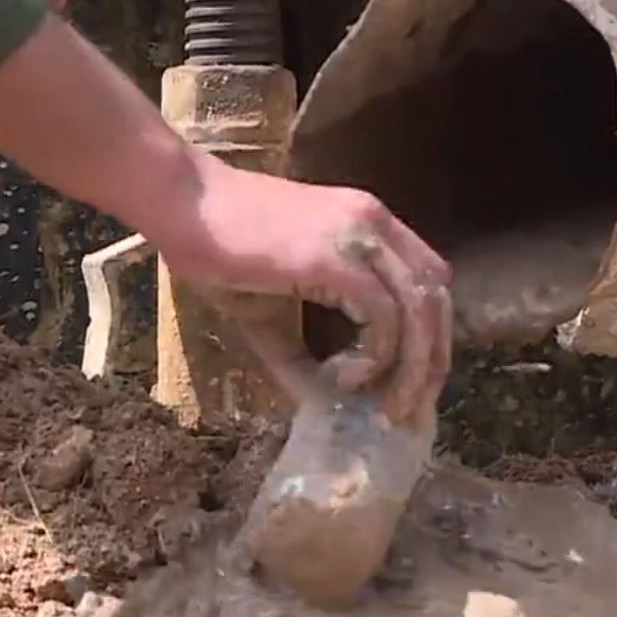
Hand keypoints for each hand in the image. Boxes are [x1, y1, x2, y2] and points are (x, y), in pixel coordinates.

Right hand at [149, 159, 453, 426]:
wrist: (180, 205)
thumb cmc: (217, 252)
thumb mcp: (271, 311)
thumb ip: (303, 354)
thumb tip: (324, 406)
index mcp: (370, 225)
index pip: (430, 280)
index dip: (431, 334)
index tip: (412, 382)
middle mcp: (376, 223)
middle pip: (436, 299)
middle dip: (431, 361)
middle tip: (411, 411)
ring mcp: (359, 236)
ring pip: (418, 310)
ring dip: (411, 368)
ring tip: (387, 408)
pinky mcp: (335, 258)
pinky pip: (383, 314)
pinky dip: (378, 354)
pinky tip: (348, 378)